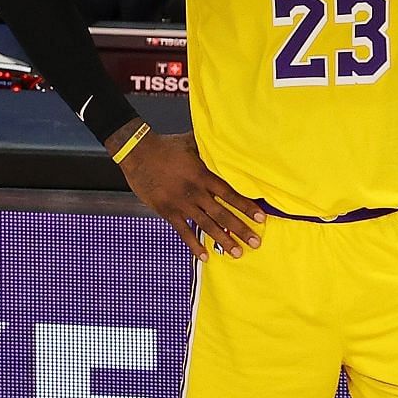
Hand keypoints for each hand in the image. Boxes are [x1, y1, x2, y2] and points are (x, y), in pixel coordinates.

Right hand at [111, 127, 262, 259]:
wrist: (137, 152)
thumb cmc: (166, 146)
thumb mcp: (193, 142)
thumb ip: (211, 148)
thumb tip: (230, 142)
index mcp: (203, 175)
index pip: (230, 194)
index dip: (246, 207)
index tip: (261, 218)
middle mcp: (195, 192)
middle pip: (222, 214)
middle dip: (241, 229)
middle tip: (256, 242)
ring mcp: (181, 203)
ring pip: (206, 225)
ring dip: (223, 240)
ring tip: (237, 253)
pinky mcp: (167, 211)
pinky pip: (183, 231)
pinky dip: (194, 244)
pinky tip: (205, 256)